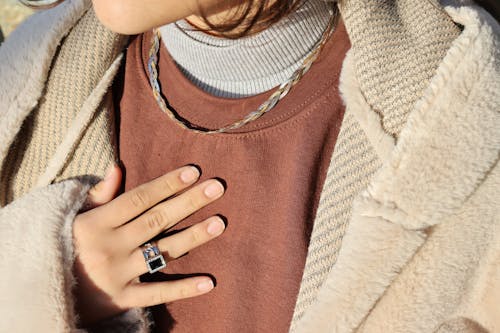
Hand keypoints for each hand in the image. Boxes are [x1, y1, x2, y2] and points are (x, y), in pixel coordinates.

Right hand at [73, 165, 225, 324]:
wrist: (42, 291)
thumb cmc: (63, 246)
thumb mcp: (74, 217)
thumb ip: (99, 194)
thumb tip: (118, 166)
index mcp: (97, 222)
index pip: (139, 198)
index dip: (168, 184)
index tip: (193, 172)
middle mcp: (110, 246)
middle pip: (157, 220)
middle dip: (189, 202)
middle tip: (217, 188)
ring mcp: (118, 274)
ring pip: (162, 252)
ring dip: (193, 237)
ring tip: (219, 223)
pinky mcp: (123, 298)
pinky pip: (157, 293)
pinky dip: (183, 289)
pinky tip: (209, 282)